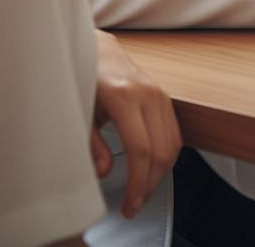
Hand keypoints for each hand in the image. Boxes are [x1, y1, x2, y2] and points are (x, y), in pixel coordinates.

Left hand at [90, 30, 182, 218]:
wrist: (100, 49)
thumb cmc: (85, 75)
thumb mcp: (80, 109)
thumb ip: (91, 143)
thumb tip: (104, 171)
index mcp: (124, 96)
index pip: (141, 149)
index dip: (138, 183)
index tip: (129, 205)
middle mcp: (148, 94)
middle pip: (161, 151)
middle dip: (149, 185)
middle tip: (133, 206)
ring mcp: (160, 94)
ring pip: (172, 145)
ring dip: (159, 175)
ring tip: (140, 192)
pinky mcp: (165, 98)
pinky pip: (175, 134)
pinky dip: (167, 157)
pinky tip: (151, 170)